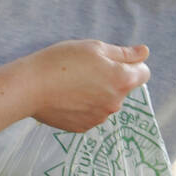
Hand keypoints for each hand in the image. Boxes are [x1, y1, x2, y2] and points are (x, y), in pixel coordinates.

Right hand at [26, 40, 149, 130]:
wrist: (31, 88)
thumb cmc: (62, 62)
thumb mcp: (94, 48)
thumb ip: (124, 53)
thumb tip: (145, 53)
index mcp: (122, 80)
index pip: (143, 72)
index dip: (131, 63)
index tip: (112, 60)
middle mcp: (116, 103)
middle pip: (123, 88)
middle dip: (111, 78)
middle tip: (85, 69)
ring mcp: (100, 118)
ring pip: (106, 102)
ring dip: (97, 93)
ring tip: (73, 83)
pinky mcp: (84, 127)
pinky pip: (91, 113)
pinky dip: (84, 105)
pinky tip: (67, 96)